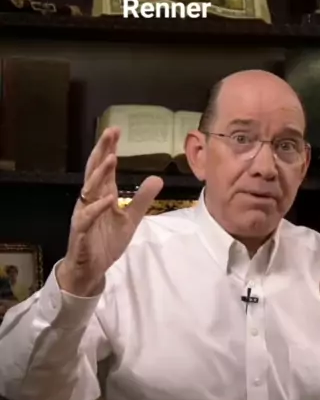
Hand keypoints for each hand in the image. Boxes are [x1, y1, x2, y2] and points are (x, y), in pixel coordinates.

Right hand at [57, 127, 162, 295]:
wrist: (89, 269)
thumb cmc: (105, 241)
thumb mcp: (130, 219)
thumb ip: (142, 199)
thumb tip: (157, 178)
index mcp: (101, 195)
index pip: (104, 167)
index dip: (108, 148)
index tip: (116, 130)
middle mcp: (90, 200)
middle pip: (94, 171)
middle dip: (102, 151)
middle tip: (110, 132)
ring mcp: (84, 214)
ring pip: (89, 190)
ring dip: (100, 174)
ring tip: (111, 158)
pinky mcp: (81, 231)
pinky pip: (88, 217)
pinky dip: (97, 207)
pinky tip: (108, 198)